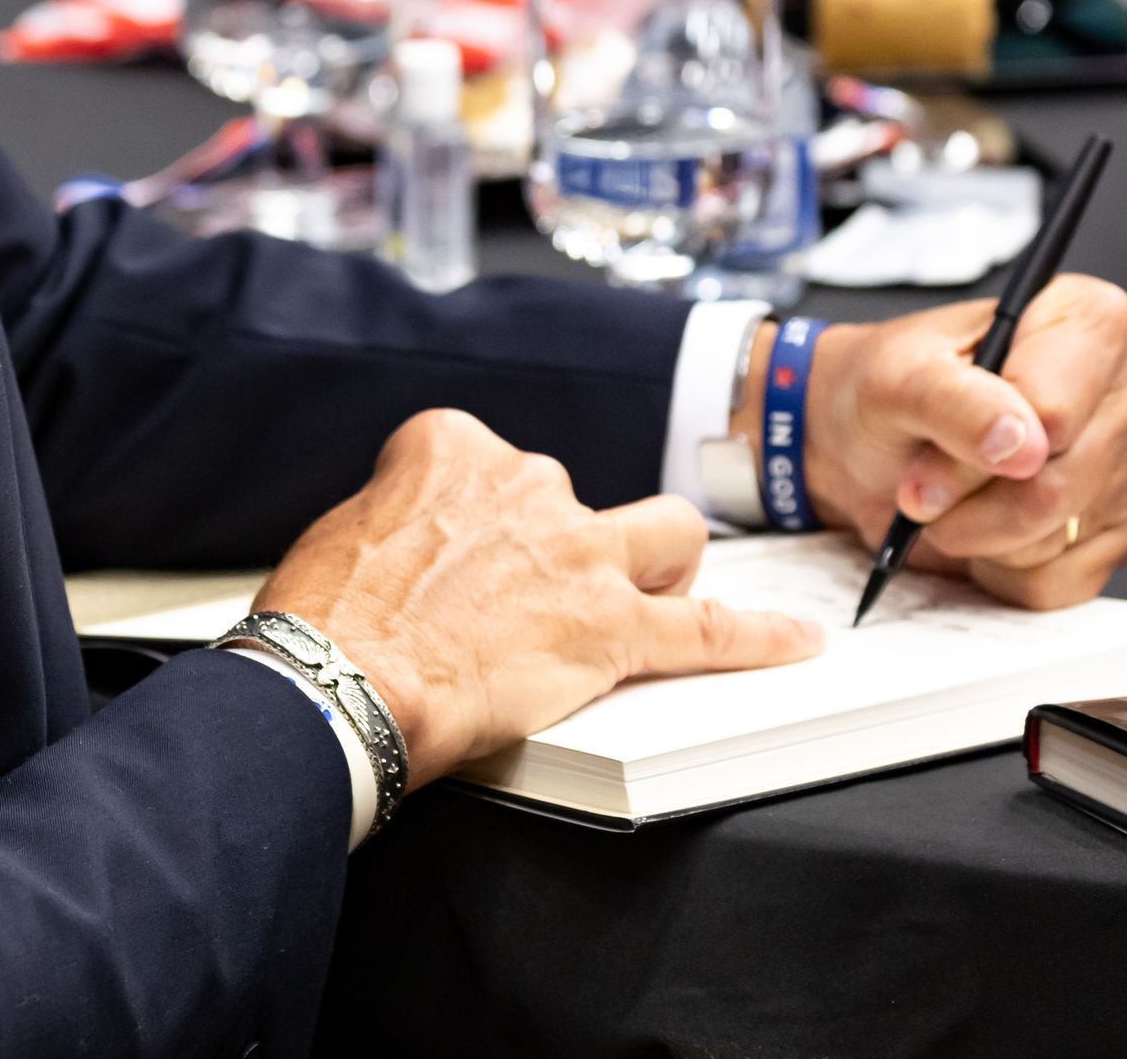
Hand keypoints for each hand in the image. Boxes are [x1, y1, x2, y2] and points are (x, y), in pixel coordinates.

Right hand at [256, 409, 820, 787]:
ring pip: (665, 534)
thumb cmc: (327, 618)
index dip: (479, 519)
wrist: (340, 681)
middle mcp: (527, 480)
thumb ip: (403, 515)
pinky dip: (761, 636)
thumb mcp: (347, 525)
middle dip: (561, 546)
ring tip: (653, 596)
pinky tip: (799, 640)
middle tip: (520, 605)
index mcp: (454, 445)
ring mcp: (578, 551)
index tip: (458, 556)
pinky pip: (709, 630)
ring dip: (663, 564)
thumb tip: (412, 544)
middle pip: (574, 500)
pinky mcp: (613, 628)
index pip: (488, 462)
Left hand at [797, 276, 1126, 606]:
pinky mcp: (1119, 534)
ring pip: (1053, 540)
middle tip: (922, 480)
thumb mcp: (895, 375)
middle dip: (968, 497)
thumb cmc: (891, 386)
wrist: (869, 441)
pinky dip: (999, 568)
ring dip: (977, 533)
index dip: (981, 441)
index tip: (932, 442)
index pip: (1054, 411)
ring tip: (951, 495)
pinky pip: (1057, 583)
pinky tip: (982, 525)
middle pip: (1056, 485)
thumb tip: (1019, 442)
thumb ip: (952, 398)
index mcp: (1086, 321)